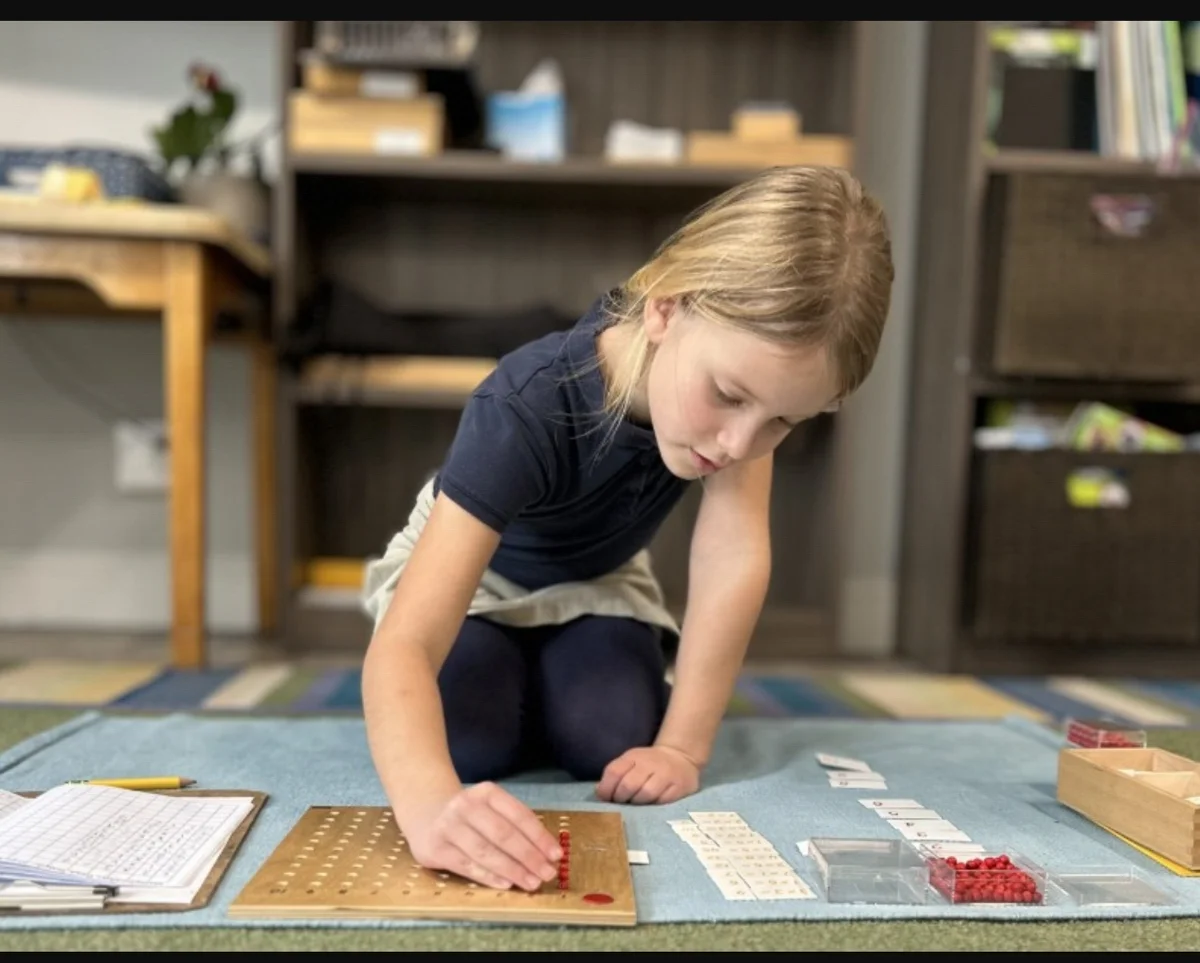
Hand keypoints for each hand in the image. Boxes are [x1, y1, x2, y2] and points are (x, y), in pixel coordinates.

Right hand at [402, 781, 561, 891]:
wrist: (426, 813)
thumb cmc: (470, 816)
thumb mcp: (491, 808)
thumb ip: (515, 825)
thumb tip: (546, 852)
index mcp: (487, 792)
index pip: (519, 815)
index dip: (539, 837)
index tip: (556, 855)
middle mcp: (466, 805)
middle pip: (504, 834)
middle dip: (529, 856)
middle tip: (547, 874)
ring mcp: (449, 826)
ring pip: (486, 851)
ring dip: (512, 870)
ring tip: (531, 882)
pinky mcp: (436, 848)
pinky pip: (467, 865)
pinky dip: (488, 876)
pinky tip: (506, 884)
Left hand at [594, 745, 701, 804]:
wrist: (681, 758)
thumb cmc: (649, 765)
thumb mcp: (630, 763)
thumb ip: (615, 775)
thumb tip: (599, 793)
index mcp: (634, 756)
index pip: (614, 772)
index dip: (606, 789)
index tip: (605, 798)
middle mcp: (650, 763)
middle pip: (628, 785)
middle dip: (620, 798)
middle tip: (621, 803)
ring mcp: (666, 774)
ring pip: (645, 794)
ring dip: (636, 803)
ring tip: (636, 804)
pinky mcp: (679, 786)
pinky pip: (662, 801)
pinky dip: (653, 805)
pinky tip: (651, 804)